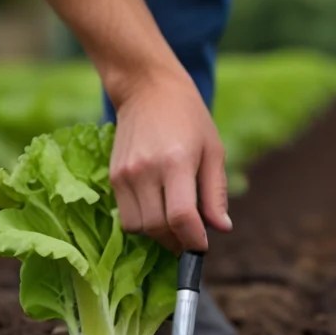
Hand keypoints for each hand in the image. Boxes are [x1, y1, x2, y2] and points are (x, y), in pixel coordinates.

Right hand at [109, 71, 231, 252]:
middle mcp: (146, 170)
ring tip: (173, 225)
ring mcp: (125, 174)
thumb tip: (221, 228)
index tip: (201, 246)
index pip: (181, 217)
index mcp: (176, 162)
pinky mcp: (114, 176)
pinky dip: (143, 222)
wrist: (147, 89)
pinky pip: (125, 216)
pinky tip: (158, 210)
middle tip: (190, 238)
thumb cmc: (189, 118)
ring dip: (157, 235)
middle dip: (176, 242)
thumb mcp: (213, 151)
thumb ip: (215, 193)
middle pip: (158, 228)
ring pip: (137, 227)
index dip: (193, 240)